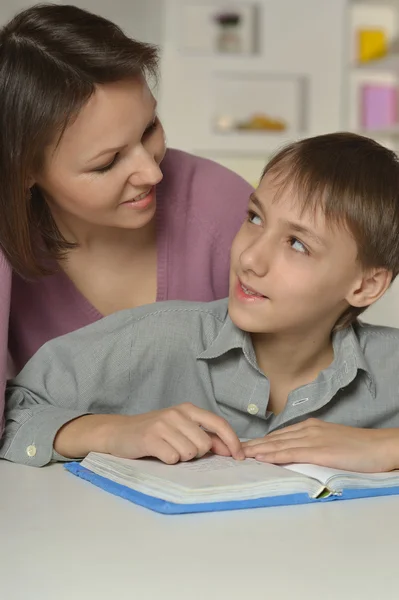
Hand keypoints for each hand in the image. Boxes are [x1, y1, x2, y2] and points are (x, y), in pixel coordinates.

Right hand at [55, 403, 243, 463]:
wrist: (119, 432)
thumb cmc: (154, 432)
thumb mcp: (180, 429)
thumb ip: (204, 436)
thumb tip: (229, 449)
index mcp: (188, 409)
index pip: (218, 424)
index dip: (232, 441)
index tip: (239, 456)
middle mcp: (177, 414)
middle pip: (204, 445)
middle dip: (196, 454)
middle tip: (178, 449)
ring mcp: (163, 424)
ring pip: (190, 453)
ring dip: (180, 458)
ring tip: (167, 450)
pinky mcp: (151, 438)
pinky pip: (172, 458)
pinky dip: (167, 461)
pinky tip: (157, 453)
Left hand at [242, 419, 398, 472]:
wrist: (380, 446)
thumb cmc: (360, 448)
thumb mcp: (331, 443)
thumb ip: (313, 447)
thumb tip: (297, 455)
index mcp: (310, 427)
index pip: (279, 436)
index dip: (260, 442)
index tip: (244, 447)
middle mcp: (307, 429)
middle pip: (273, 439)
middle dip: (252, 445)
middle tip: (231, 449)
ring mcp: (312, 438)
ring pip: (277, 444)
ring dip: (256, 450)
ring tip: (238, 454)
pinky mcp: (318, 450)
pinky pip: (290, 452)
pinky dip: (273, 455)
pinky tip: (260, 457)